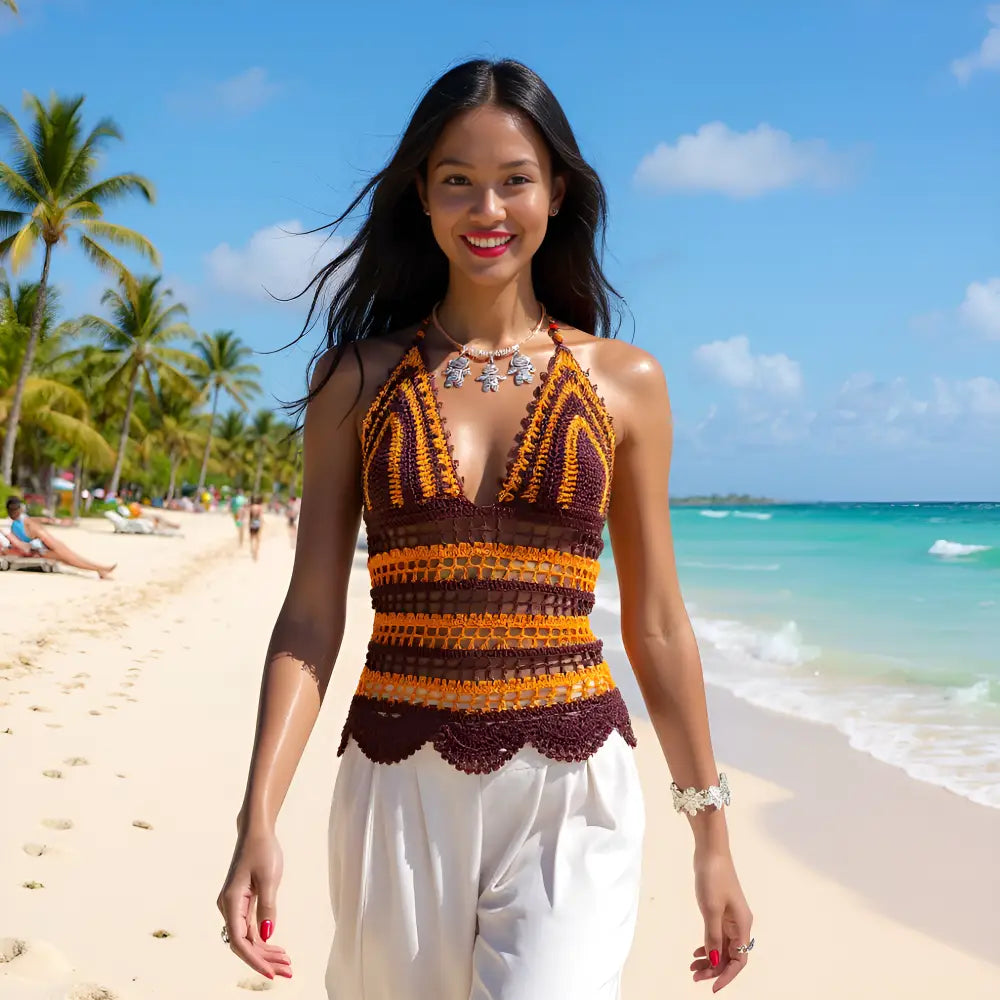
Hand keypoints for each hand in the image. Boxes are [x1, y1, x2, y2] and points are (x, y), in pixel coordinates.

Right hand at [217, 826, 292, 980]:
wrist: (256, 831)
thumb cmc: (262, 850)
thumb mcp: (269, 878)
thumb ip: (267, 907)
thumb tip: (266, 935)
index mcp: (231, 902)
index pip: (240, 941)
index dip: (255, 960)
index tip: (272, 973)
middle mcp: (228, 907)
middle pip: (244, 943)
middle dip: (264, 959)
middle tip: (288, 970)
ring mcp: (234, 906)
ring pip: (247, 937)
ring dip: (265, 951)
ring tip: (286, 962)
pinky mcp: (242, 903)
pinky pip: (250, 927)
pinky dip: (263, 939)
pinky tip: (277, 948)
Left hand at [690, 848, 752, 991]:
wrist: (710, 851)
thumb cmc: (713, 877)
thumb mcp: (711, 909)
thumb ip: (712, 936)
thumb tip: (714, 961)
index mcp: (742, 925)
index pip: (739, 960)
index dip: (727, 975)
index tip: (713, 987)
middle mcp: (739, 924)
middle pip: (730, 955)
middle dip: (714, 969)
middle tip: (694, 976)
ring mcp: (730, 917)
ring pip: (722, 946)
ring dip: (709, 958)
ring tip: (691, 967)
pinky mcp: (721, 910)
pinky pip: (717, 935)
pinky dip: (708, 944)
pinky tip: (697, 951)